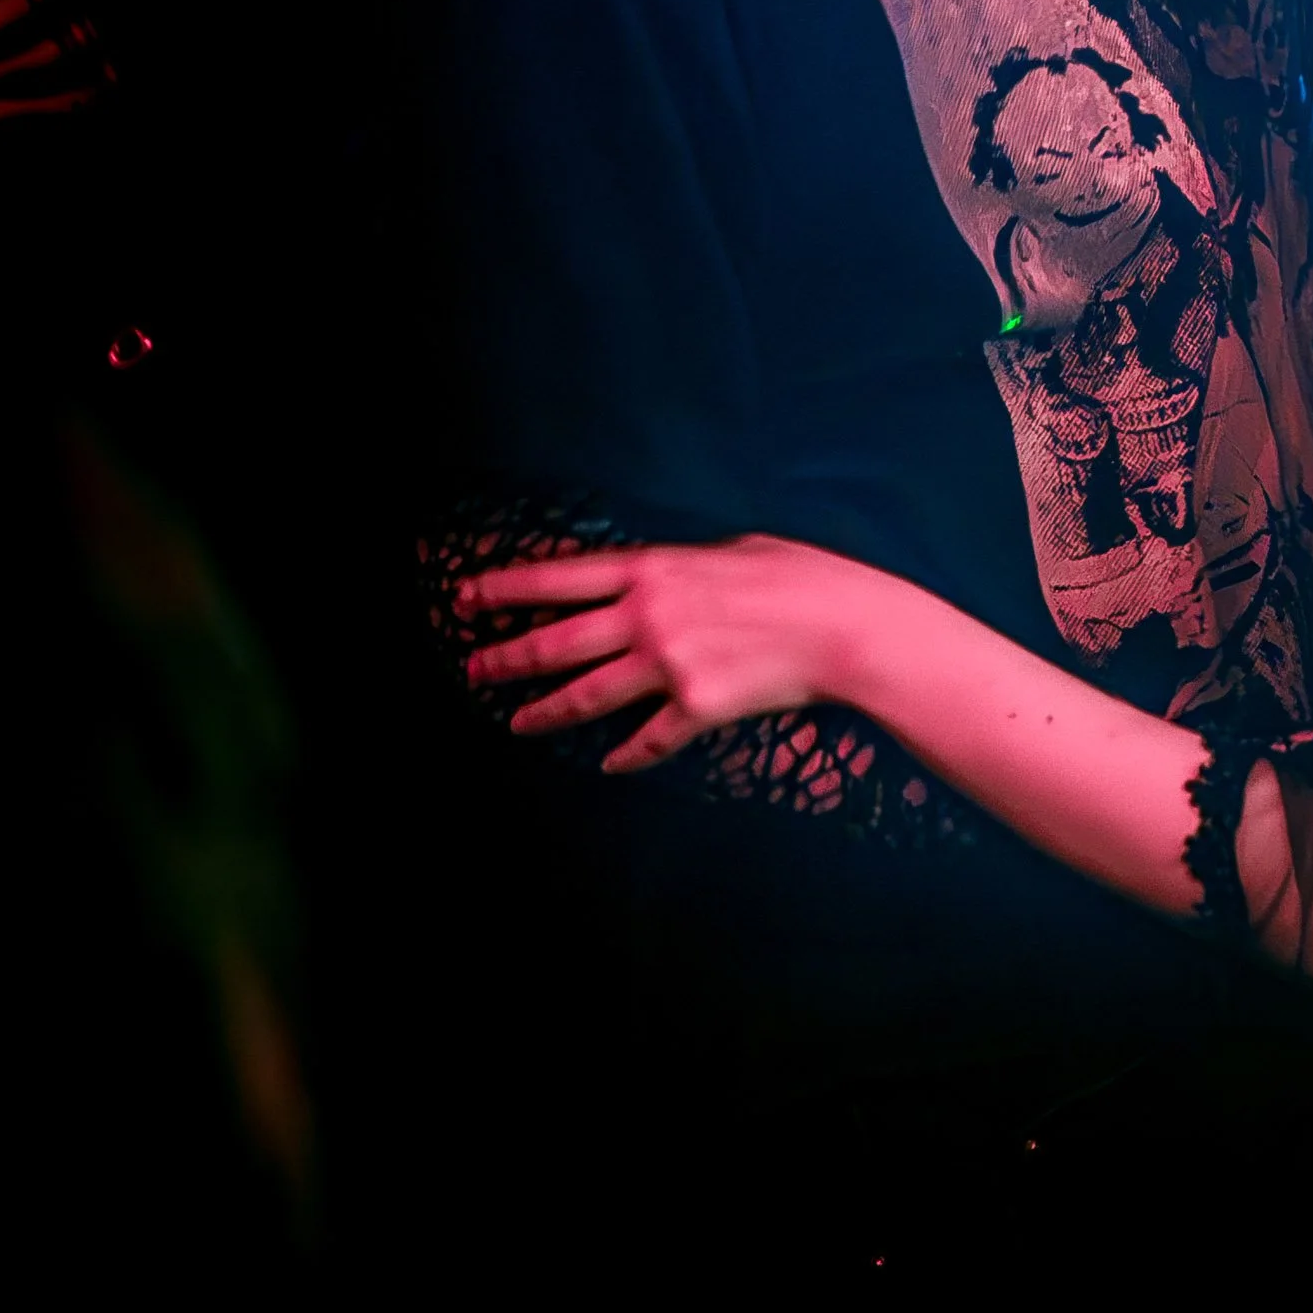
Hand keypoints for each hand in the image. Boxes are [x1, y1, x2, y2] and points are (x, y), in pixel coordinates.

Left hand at [459, 536, 855, 773]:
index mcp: (654, 568)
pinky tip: (609, 763)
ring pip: (586, 696)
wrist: (845, 628)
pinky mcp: (694, 709)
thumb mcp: (734, 549)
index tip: (466, 596)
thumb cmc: (801, 577)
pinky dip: (625, 754)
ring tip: (518, 722)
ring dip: (545, 711)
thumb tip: (663, 576)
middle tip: (472, 669)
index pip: (560, 576)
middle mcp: (647, 617)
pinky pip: (646, 740)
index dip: (506, 587)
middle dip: (506, 657)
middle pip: (556, 642)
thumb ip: (686, 565)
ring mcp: (667, 666)